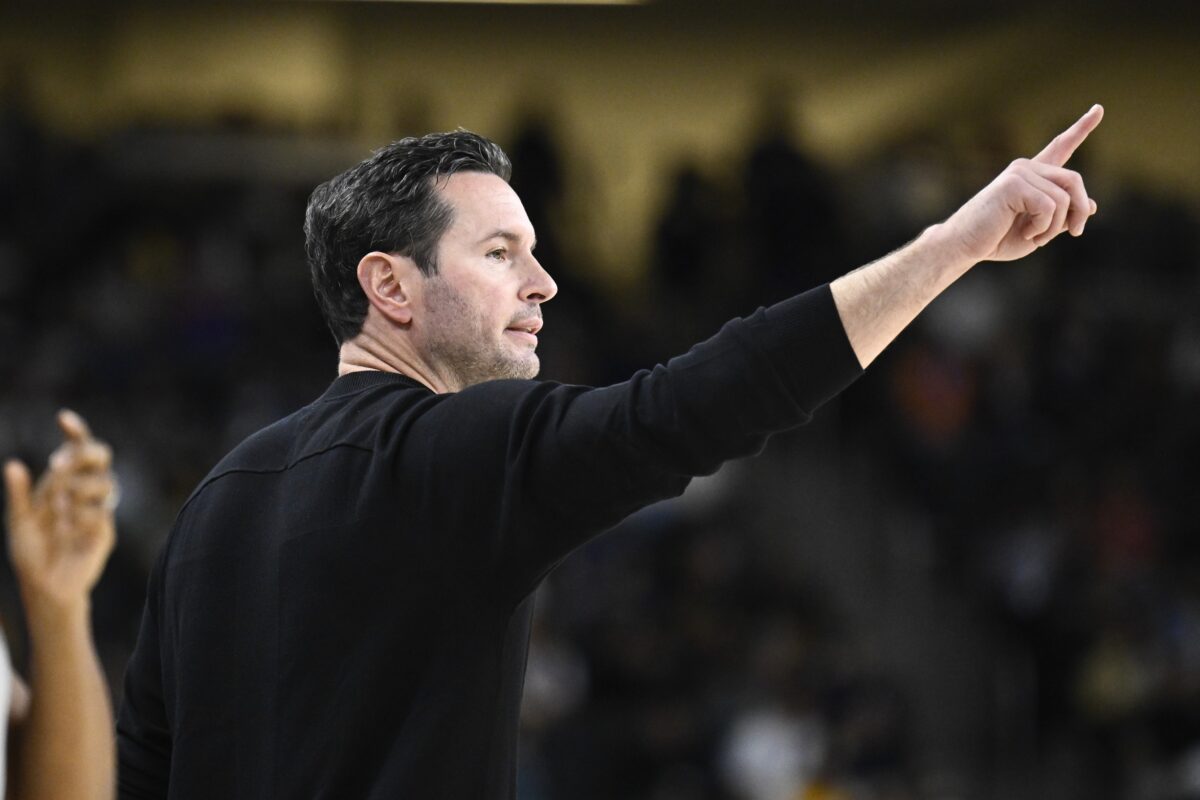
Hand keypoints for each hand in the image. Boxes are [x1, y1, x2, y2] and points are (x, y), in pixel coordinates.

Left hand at [4, 410, 116, 612]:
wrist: (45, 586)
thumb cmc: (33, 553)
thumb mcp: (18, 522)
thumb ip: (19, 495)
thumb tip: (12, 465)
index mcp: (65, 483)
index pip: (78, 449)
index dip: (75, 432)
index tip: (62, 418)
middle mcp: (85, 492)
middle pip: (101, 457)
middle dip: (84, 454)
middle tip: (58, 465)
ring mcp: (98, 510)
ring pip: (105, 483)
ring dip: (79, 489)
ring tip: (58, 506)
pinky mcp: (104, 531)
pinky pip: (100, 513)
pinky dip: (81, 515)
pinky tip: (67, 526)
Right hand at [942, 104, 1102, 262]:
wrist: (963, 246)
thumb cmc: (996, 240)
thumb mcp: (1039, 230)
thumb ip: (1062, 217)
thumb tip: (1093, 206)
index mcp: (1032, 176)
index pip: (1060, 146)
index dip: (1082, 128)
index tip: (1099, 109)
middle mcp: (1026, 167)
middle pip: (1074, 180)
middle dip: (1081, 210)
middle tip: (1075, 232)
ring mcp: (1018, 173)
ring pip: (1064, 197)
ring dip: (1056, 226)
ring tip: (1036, 237)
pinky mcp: (1013, 184)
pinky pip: (1049, 206)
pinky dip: (1043, 227)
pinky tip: (1027, 233)